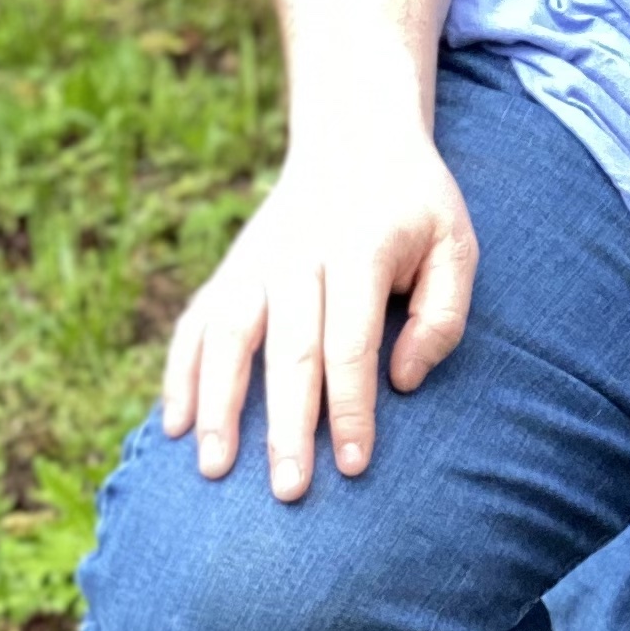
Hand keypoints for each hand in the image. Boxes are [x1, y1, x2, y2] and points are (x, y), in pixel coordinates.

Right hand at [161, 131, 478, 500]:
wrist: (356, 138)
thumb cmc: (416, 208)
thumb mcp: (456, 244)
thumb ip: (443, 313)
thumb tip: (404, 381)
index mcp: (360, 247)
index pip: (349, 341)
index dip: (351, 407)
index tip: (355, 464)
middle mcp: (299, 254)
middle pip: (287, 350)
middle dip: (286, 426)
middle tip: (288, 492)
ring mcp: (256, 260)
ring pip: (228, 337)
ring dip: (218, 404)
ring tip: (212, 469)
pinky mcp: (230, 269)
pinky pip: (196, 325)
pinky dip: (181, 374)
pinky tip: (173, 427)